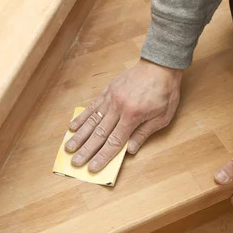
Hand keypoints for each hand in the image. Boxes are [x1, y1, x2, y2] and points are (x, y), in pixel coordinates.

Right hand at [65, 58, 181, 171]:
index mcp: (133, 116)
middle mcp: (118, 108)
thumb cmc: (165, 92)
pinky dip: (82, 117)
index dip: (102, 156)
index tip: (92, 167)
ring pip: (92, 120)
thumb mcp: (162, 116)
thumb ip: (144, 133)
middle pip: (99, 133)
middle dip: (86, 150)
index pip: (114, 142)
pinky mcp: (107, 91)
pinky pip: (92, 106)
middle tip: (75, 162)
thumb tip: (129, 150)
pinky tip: (72, 126)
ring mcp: (110, 98)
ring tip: (68, 147)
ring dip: (79, 136)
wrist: (160, 64)